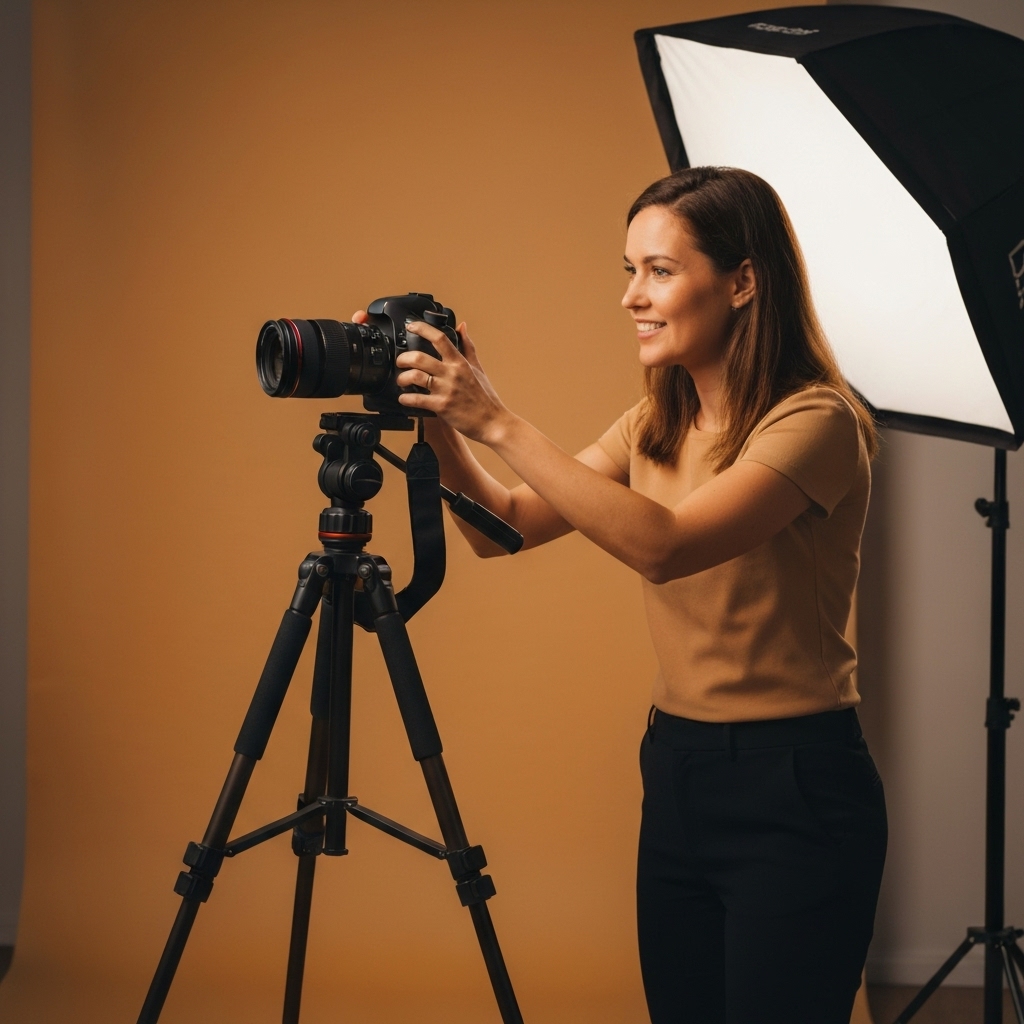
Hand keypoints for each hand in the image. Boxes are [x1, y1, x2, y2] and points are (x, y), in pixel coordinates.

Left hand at [388, 319, 511, 445]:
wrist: (492, 422)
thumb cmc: (485, 397)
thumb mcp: (478, 368)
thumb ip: (468, 346)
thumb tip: (462, 327)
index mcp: (460, 362)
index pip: (439, 338)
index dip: (422, 329)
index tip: (411, 326)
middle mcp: (452, 373)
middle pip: (420, 357)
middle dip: (404, 358)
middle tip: (400, 362)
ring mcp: (446, 390)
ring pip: (415, 376)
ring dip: (402, 378)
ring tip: (401, 381)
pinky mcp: (441, 406)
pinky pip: (417, 399)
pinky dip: (406, 398)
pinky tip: (404, 398)